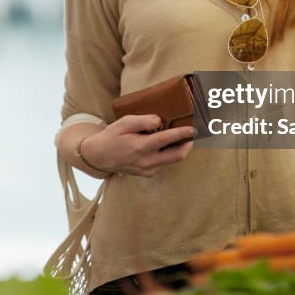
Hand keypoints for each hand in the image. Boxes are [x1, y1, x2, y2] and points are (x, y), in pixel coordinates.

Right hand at [81, 114, 195, 177]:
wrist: (100, 156)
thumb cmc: (112, 136)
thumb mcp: (124, 123)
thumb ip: (142, 121)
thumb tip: (159, 121)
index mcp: (140, 147)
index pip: (166, 139)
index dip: (182, 133)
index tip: (194, 128)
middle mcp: (147, 161)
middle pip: (177, 156)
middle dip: (188, 144)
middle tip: (193, 133)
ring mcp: (148, 169)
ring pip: (171, 160)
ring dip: (178, 148)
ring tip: (179, 136)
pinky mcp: (148, 173)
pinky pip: (163, 162)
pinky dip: (167, 153)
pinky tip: (163, 144)